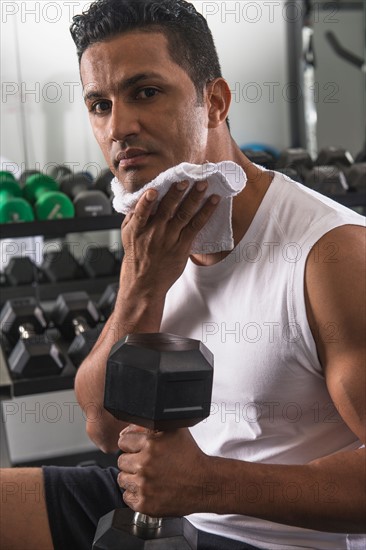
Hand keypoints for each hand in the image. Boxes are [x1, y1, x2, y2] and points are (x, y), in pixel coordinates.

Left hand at [117, 425, 209, 516]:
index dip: (132, 445)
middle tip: (148, 464)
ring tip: (149, 477)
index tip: (140, 450)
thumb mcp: (173, 430)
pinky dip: (135, 494)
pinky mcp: (145, 504)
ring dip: (132, 478)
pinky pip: (127, 497)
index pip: (122, 442)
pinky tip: (149, 489)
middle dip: (132, 461)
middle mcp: (144, 464)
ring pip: (122, 479)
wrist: (204, 483)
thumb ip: (148, 425)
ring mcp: (144, 486)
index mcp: (150, 444)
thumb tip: (126, 430)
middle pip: (121, 461)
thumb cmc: (190, 456)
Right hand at [120, 181, 219, 298]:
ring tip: (203, 185)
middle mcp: (154, 233)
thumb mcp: (127, 235)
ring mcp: (170, 239)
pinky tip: (213, 201)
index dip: (147, 201)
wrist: (144, 284)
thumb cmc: (136, 258)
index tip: (152, 190)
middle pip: (167, 209)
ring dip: (195, 198)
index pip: (142, 212)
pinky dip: (206, 213)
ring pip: (184, 215)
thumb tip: (141, 197)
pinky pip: (196, 226)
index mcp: (137, 229)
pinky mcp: (183, 246)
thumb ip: (134, 216)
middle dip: (177, 192)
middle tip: (186, 179)